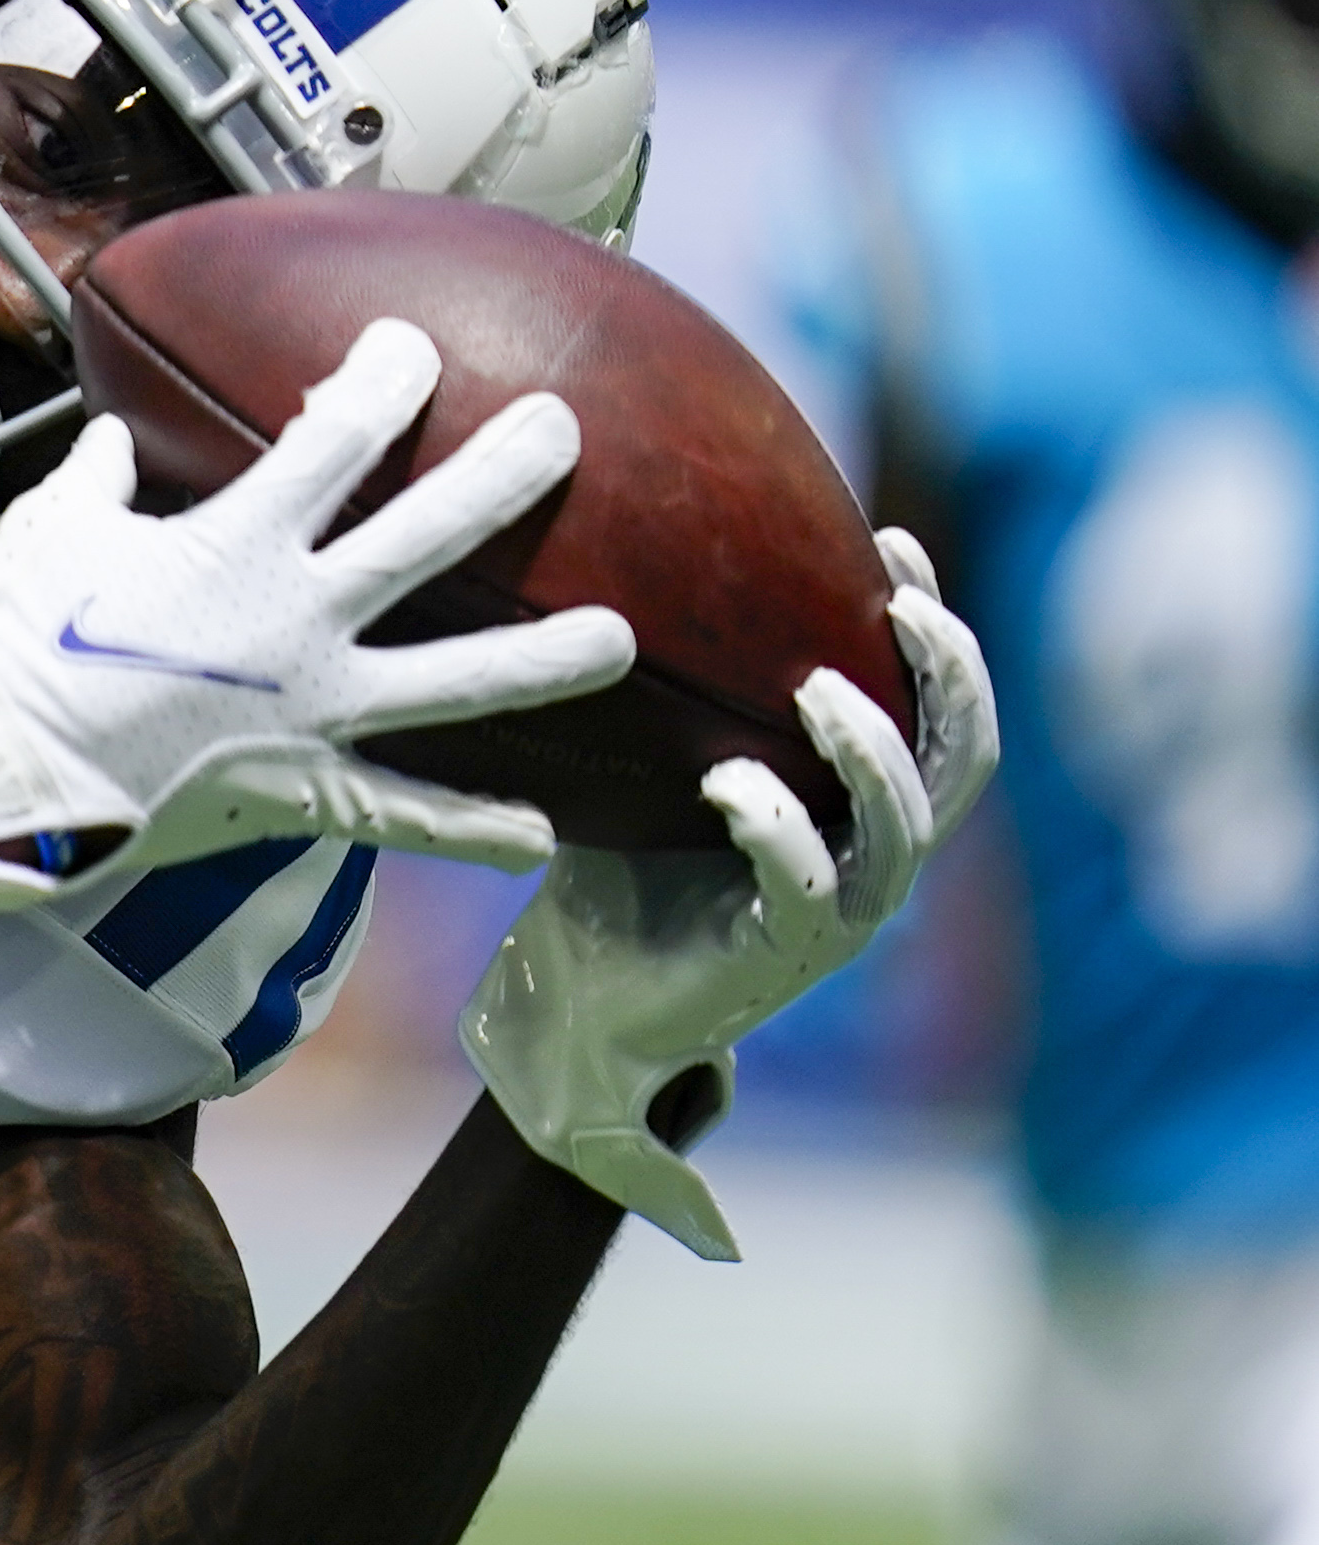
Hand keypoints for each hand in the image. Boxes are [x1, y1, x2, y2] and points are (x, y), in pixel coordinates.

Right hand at [0, 319, 634, 910]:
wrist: (1, 779)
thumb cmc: (10, 650)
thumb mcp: (44, 538)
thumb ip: (94, 482)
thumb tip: (109, 439)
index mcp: (235, 547)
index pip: (334, 439)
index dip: (382, 380)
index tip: (411, 347)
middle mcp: (297, 621)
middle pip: (429, 534)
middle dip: (504, 471)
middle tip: (562, 428)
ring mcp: (313, 711)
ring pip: (455, 681)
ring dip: (544, 659)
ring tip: (618, 638)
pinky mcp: (305, 790)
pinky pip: (404, 813)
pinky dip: (472, 828)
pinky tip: (544, 833)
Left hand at [459, 534, 992, 1261]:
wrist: (579, 1004)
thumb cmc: (620, 874)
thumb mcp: (654, 764)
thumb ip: (678, 689)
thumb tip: (624, 565)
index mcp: (860, 804)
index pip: (936, 706)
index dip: (937, 626)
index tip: (890, 540)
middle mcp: (872, 854)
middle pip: (965, 758)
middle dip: (952, 676)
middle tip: (903, 605)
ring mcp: (842, 909)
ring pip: (905, 823)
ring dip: (871, 750)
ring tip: (820, 691)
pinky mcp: (786, 954)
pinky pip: (808, 884)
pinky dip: (777, 823)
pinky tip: (729, 780)